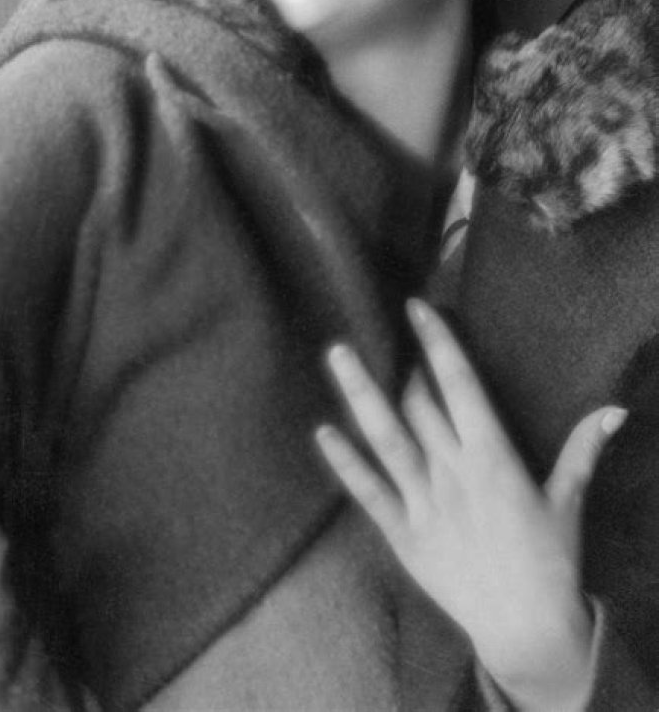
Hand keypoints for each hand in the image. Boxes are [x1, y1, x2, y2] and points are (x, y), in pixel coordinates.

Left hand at [316, 299, 626, 708]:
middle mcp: (453, 473)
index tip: (418, 308)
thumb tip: (614, 408)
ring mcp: (424, 502)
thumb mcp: (568, 499)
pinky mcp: (403, 534)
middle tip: (383, 331)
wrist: (526, 629)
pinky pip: (369, 493)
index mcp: (493, 457)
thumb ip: (582, 449)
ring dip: (360, 394)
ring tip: (338, 353)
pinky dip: (345, 462)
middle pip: (418, 404)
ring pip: (386, 438)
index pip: (460, 385)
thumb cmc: (551, 560)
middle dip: (401, 364)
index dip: (438, 342)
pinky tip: (323, 432)